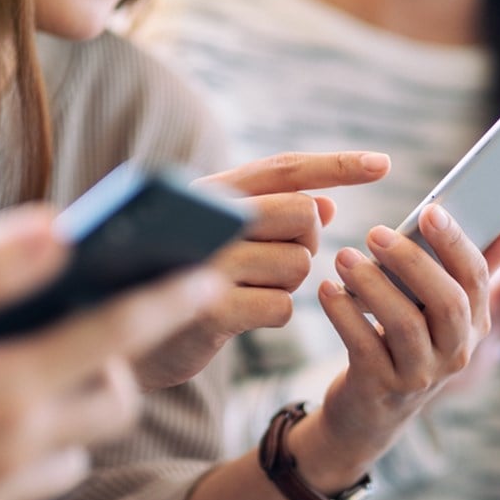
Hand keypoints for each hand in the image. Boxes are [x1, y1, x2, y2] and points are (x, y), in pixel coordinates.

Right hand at [0, 206, 223, 499]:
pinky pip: (22, 499)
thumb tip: (59, 229)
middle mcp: (9, 456)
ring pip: (73, 458)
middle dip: (114, 368)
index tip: (203, 274)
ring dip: (68, 421)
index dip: (165, 300)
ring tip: (21, 386)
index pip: (115, 335)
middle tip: (81, 339)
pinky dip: (20, 466)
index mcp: (2, 391)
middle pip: (111, 406)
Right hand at [131, 151, 390, 389]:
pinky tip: (241, 315)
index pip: (284, 168)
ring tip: (244, 289)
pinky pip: (283, 306)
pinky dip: (274, 313)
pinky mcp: (210, 310)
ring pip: (298, 265)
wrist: (116, 336)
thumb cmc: (180, 278)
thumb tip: (327, 203)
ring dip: (286, 283)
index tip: (384, 163)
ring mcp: (207, 263)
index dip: (336, 165)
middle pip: (301, 214)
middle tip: (275, 259)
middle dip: (305, 240)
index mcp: (211, 191)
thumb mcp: (221, 238)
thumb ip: (269, 215)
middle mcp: (206, 217)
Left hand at [287, 208, 499, 488]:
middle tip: (376, 233)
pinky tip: (327, 290)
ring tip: (344, 258)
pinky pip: (363, 345)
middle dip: (412, 262)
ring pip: (404, 324)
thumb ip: (479, 266)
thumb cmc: (409, 345)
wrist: (371, 414)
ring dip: (372, 284)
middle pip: (446, 302)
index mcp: (475, 324)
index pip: (476, 278)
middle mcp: (455, 352)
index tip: (430, 211)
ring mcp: (419, 374)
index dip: (456, 242)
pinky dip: (343, 313)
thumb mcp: (446, 312)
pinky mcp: (380, 387)